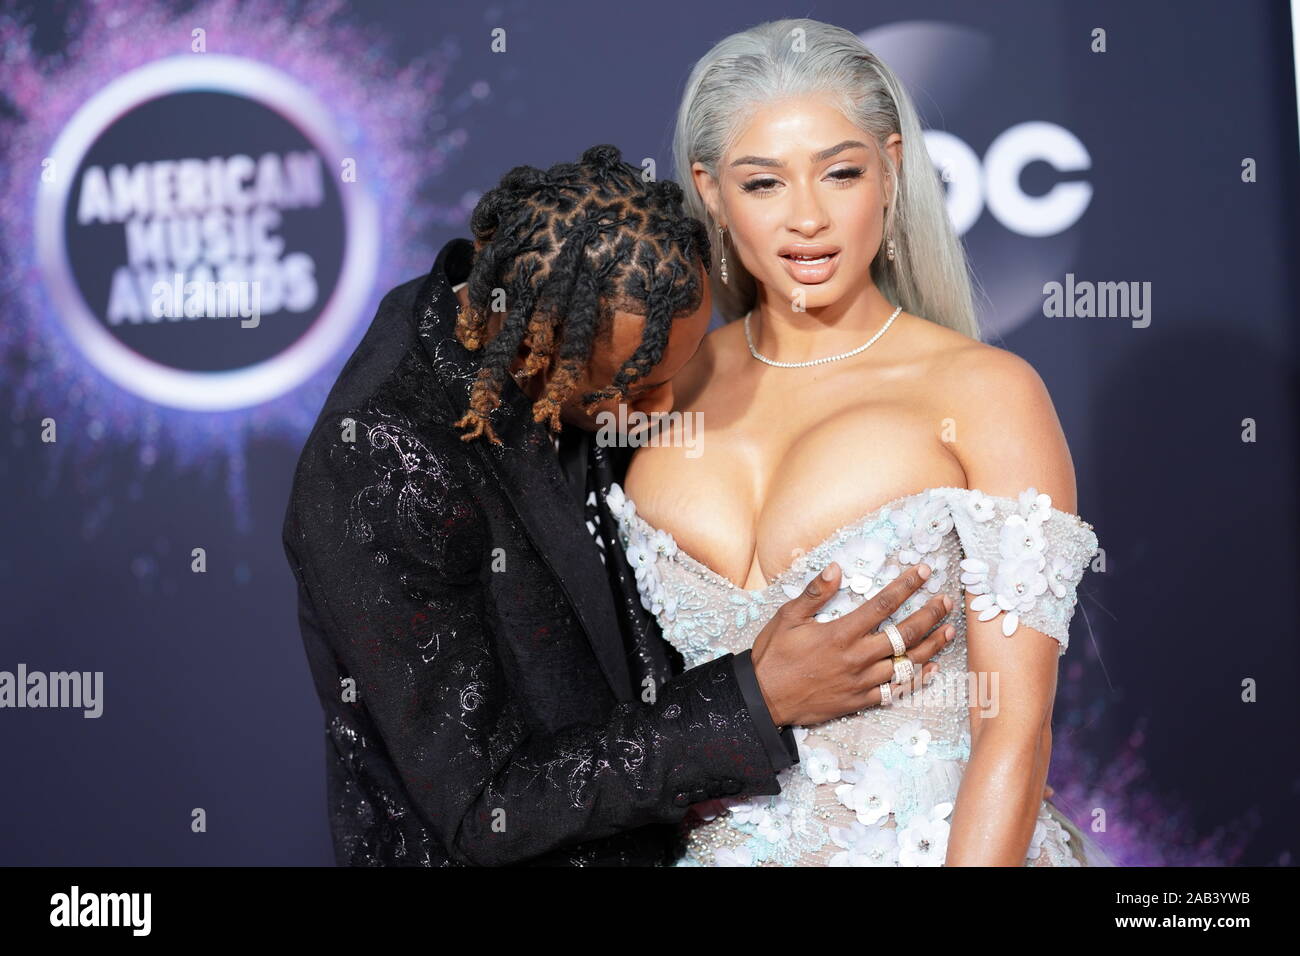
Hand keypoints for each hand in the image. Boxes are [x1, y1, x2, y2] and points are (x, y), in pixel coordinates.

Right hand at [751, 562, 953, 727]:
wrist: (764, 699)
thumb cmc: (774, 656)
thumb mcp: (787, 617)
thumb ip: (814, 593)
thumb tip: (835, 568)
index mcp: (841, 633)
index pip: (883, 605)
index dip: (906, 586)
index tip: (923, 573)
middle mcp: (857, 657)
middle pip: (905, 634)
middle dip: (930, 614)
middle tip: (946, 602)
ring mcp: (861, 682)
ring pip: (907, 664)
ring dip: (932, 646)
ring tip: (949, 631)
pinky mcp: (859, 701)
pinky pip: (895, 691)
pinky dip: (916, 680)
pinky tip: (931, 670)